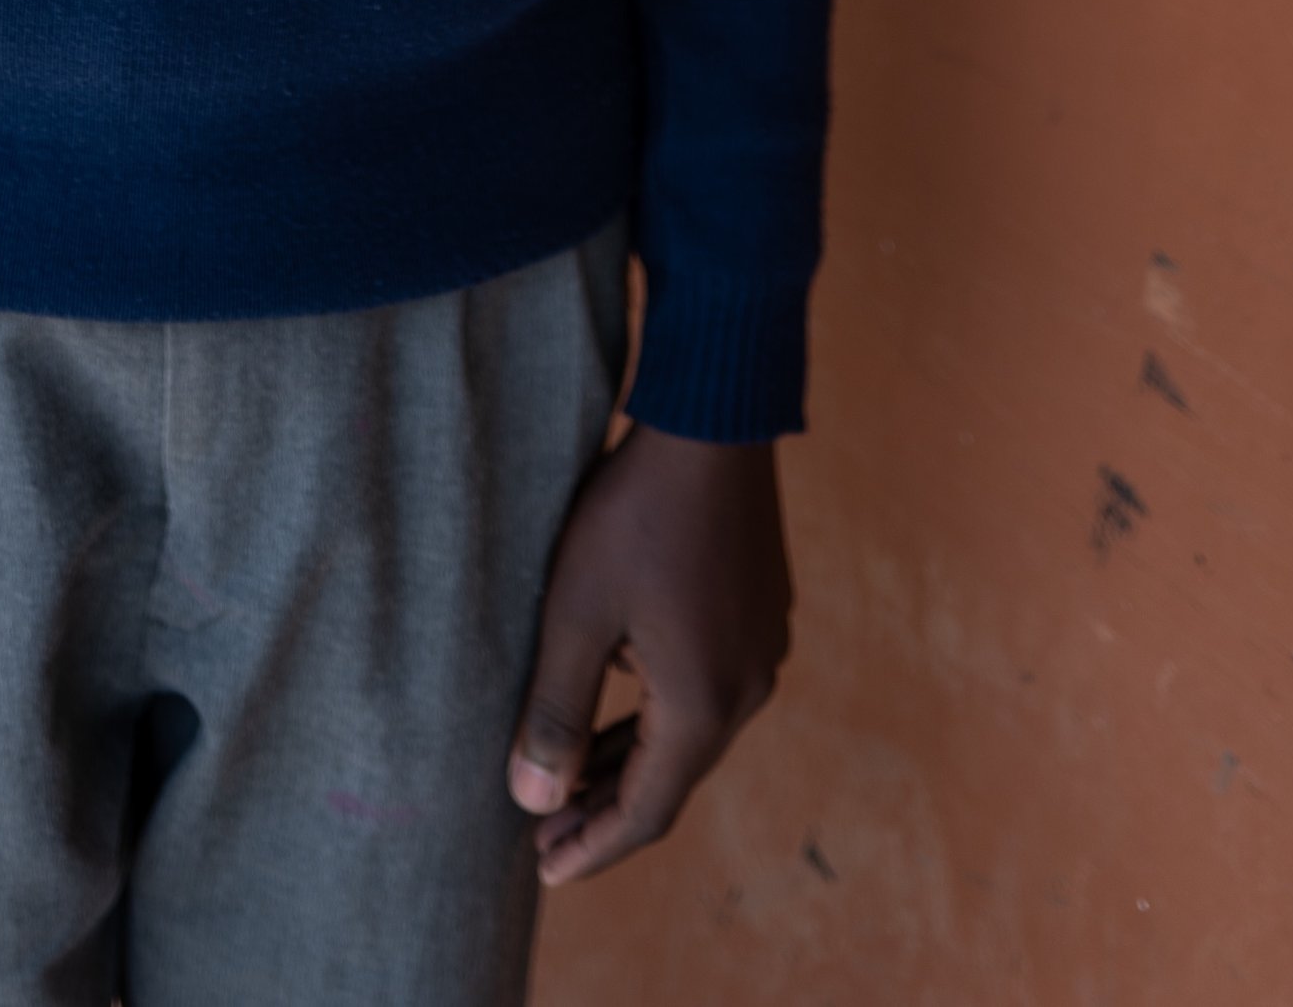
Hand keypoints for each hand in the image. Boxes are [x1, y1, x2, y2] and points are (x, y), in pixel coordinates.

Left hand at [508, 425, 790, 885]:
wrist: (713, 421)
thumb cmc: (635, 515)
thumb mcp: (575, 612)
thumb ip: (554, 710)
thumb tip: (531, 801)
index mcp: (704, 705)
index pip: (645, 810)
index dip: (592, 846)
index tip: (544, 870)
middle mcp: (746, 689)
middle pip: (671, 777)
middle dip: (604, 807)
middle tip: (543, 831)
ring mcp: (761, 648)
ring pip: (689, 731)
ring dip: (631, 758)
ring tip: (572, 776)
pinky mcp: (759, 610)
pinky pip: (705, 687)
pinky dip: (657, 712)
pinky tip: (618, 694)